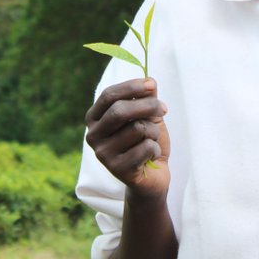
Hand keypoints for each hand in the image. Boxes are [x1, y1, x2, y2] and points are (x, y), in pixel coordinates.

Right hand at [85, 77, 170, 198]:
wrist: (152, 176)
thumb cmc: (146, 141)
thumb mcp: (147, 115)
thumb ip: (146, 98)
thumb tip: (150, 82)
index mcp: (95, 118)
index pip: (109, 95)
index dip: (131, 87)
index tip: (152, 84)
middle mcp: (93, 135)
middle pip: (119, 111)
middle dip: (147, 106)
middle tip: (165, 109)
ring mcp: (103, 154)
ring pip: (137, 129)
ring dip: (154, 131)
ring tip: (152, 140)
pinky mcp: (117, 169)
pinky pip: (145, 147)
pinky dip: (155, 149)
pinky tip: (151, 157)